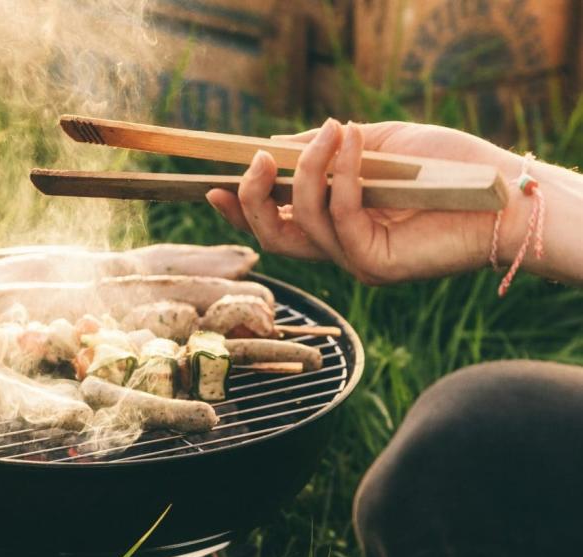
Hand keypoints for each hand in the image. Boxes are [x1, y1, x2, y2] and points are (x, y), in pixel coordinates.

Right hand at [205, 119, 525, 284]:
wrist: (504, 193)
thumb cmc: (447, 166)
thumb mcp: (380, 144)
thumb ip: (332, 149)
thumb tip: (279, 144)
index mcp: (336, 225)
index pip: (275, 225)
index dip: (240, 210)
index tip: (213, 185)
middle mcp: (340, 249)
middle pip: (273, 237)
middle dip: (253, 200)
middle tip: (254, 162)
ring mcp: (356, 260)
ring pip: (302, 224)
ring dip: (307, 171)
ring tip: (329, 131)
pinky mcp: (376, 264)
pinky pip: (340, 218)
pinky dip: (338, 178)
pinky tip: (348, 144)